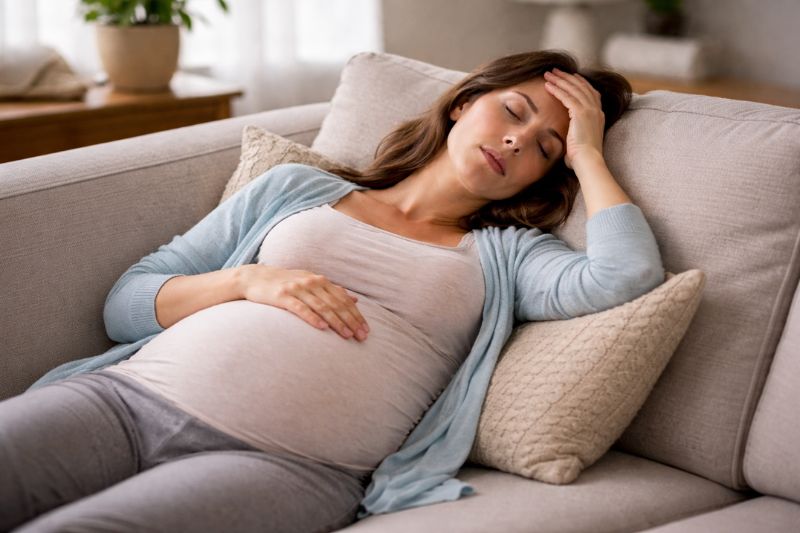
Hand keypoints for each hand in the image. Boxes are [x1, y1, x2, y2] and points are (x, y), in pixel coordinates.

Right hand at [238, 264, 368, 341]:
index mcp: (320, 280)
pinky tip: (322, 327)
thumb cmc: (286, 283)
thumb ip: (332, 291)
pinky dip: (312, 317)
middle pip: (336, 304)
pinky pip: (301, 308)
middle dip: (351, 321)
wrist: (254, 278)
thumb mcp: (310, 283)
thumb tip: (354, 299)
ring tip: (347, 335)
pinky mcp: (282, 296)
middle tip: (361, 336)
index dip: (356, 315)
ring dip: (336, 322)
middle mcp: (311, 282)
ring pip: (322, 306)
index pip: (343, 299)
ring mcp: (297, 288)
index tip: (366, 330)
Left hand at [543, 68, 605, 169]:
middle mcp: (596, 110)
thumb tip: (566, 141)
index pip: (590, 92)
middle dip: (567, 77)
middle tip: (555, 70)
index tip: (571, 76)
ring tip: (548, 74)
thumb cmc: (582, 158)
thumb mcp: (581, 141)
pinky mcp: (580, 113)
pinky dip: (556, 89)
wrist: (587, 161)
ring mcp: (590, 110)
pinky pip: (567, 96)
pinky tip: (547, 85)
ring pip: (573, 89)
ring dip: (559, 80)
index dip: (580, 82)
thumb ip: (576, 134)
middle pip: (581, 86)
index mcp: (598, 115)